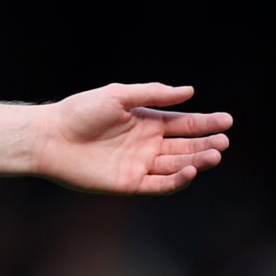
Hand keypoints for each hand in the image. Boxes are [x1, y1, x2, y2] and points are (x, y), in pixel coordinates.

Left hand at [36, 83, 231, 194]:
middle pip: (185, 145)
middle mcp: (146, 144)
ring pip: (178, 165)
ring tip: (215, 153)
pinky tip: (191, 169)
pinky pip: (161, 184)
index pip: (183, 123)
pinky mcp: (130, 183)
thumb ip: (152, 94)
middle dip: (206, 143)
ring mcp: (139, 164)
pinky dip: (178, 179)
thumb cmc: (79, 111)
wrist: (49, 137)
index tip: (226, 120)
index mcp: (145, 122)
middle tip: (223, 139)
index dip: (205, 122)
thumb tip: (189, 91)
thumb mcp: (117, 95)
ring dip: (198, 160)